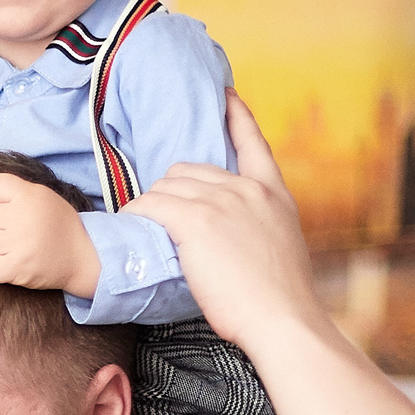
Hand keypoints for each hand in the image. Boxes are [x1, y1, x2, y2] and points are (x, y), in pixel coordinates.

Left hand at [0, 173, 101, 295]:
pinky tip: (6, 266)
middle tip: (13, 234)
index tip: (8, 210)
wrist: (83, 257)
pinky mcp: (16, 269)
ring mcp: (18, 244)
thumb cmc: (58, 226)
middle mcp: (22, 217)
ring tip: (10, 251)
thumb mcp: (43, 196)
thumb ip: (15, 192)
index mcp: (29, 195)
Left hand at [122, 93, 326, 354]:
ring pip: (167, 185)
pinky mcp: (196, 222)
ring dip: (151, 204)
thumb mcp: (282, 247)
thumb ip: (260, 225)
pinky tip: (131, 223)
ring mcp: (222, 203)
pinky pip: (153, 205)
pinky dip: (137, 213)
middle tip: (160, 217)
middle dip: (171, 191)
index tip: (225, 94)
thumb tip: (237, 230)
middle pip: (191, 169)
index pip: (253, 142)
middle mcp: (248, 190)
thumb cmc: (281, 299)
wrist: (283, 319)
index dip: (237, 116)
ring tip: (144, 224)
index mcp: (273, 194)